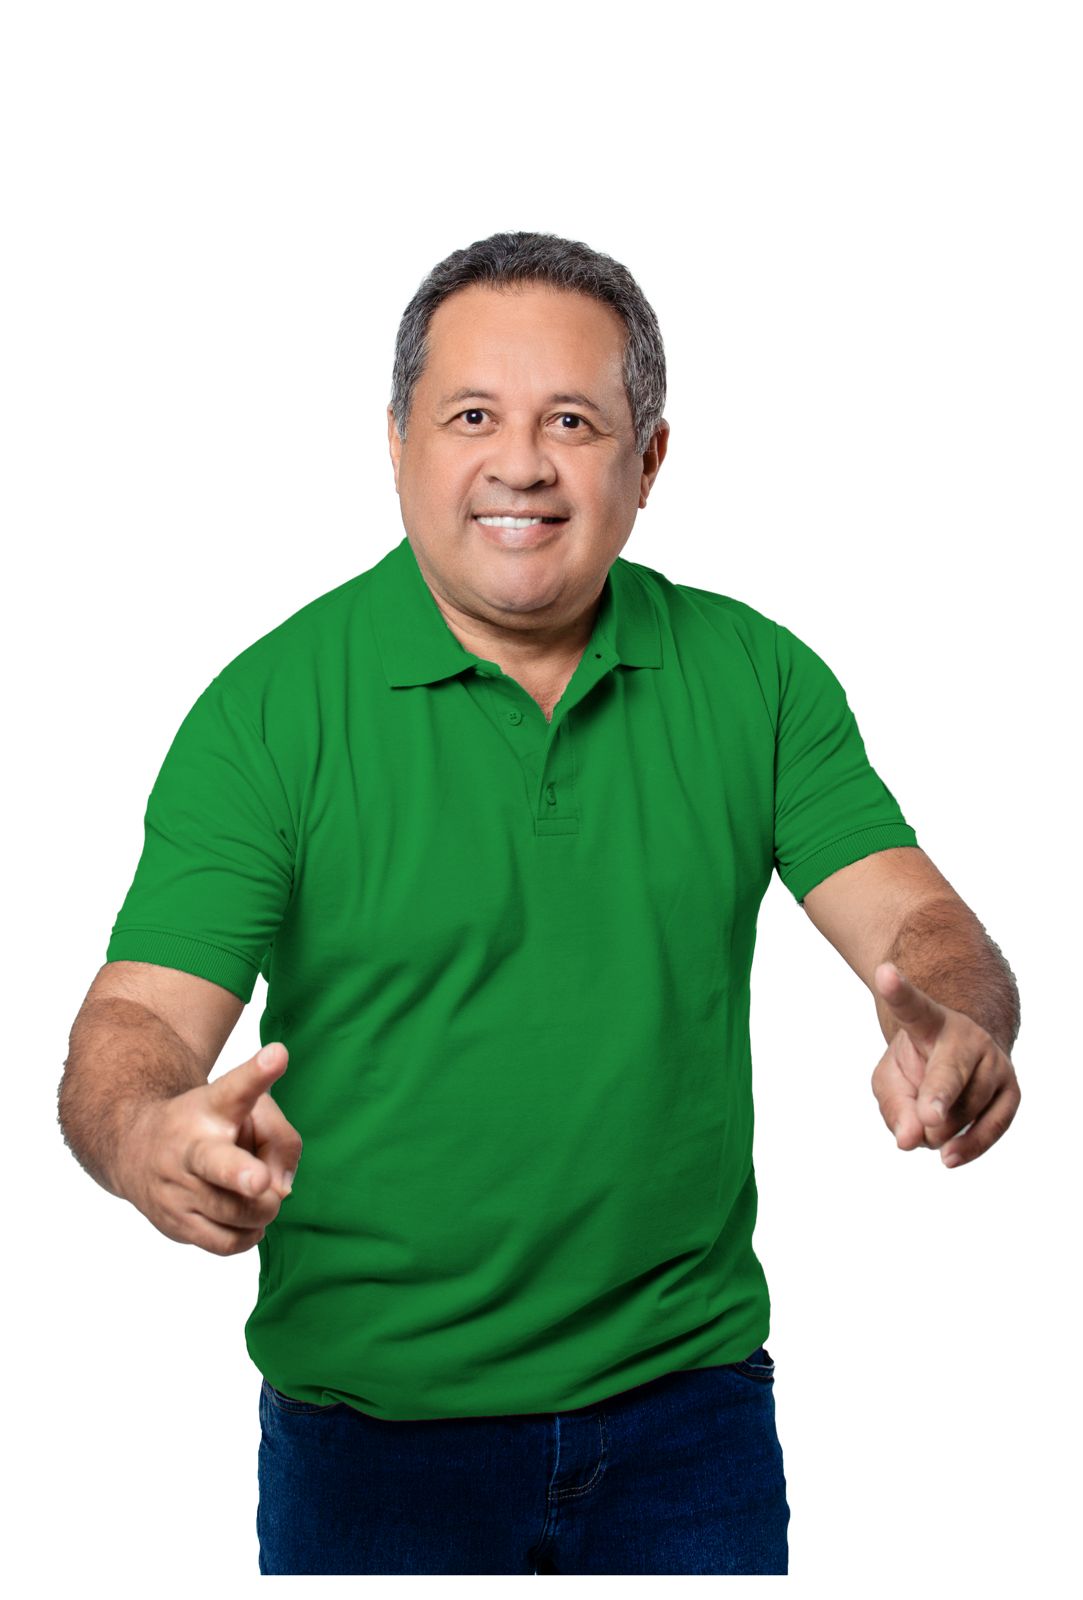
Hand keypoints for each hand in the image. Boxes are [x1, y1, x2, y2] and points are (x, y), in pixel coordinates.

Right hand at [117, 1042, 302, 1253]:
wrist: (136, 1147)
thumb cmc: (208, 1124)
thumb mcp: (246, 1109)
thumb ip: (280, 1140)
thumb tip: (281, 1190)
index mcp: (211, 1107)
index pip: (236, 1088)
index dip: (258, 1073)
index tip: (278, 1055)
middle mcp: (190, 1146)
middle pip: (219, 1163)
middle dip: (241, 1174)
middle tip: (259, 1180)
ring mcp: (178, 1189)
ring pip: (238, 1213)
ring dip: (263, 1209)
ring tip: (256, 1194)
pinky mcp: (175, 1225)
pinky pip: (228, 1242)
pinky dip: (248, 1234)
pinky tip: (245, 1217)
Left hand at [870, 962, 1020, 1167]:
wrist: (962, 1060)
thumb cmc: (918, 1067)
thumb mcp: (890, 1079)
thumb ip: (894, 1107)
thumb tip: (912, 1140)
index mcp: (929, 1021)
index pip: (911, 1006)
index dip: (897, 992)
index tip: (884, 974)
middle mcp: (967, 1037)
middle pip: (950, 1069)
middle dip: (940, 1093)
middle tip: (928, 1117)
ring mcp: (995, 1062)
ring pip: (964, 1109)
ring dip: (939, 1130)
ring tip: (928, 1120)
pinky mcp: (1012, 1091)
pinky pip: (992, 1126)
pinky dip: (969, 1146)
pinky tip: (948, 1157)